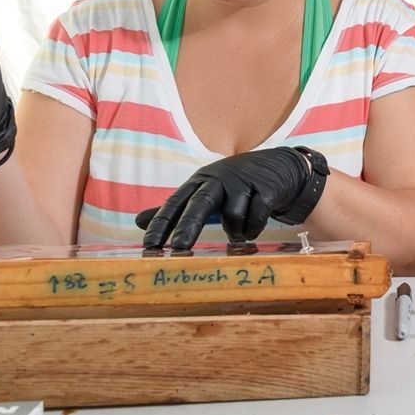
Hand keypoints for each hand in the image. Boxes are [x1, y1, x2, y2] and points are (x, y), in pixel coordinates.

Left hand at [137, 147, 326, 249]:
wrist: (278, 166)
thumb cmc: (234, 184)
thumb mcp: (204, 192)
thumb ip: (175, 209)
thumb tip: (137, 220)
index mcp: (199, 182)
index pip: (175, 202)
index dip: (161, 223)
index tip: (149, 245)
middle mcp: (219, 180)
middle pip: (200, 203)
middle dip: (188, 226)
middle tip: (178, 247)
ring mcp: (244, 183)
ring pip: (233, 216)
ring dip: (235, 232)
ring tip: (238, 234)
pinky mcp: (266, 189)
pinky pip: (257, 218)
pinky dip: (253, 229)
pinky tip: (253, 230)